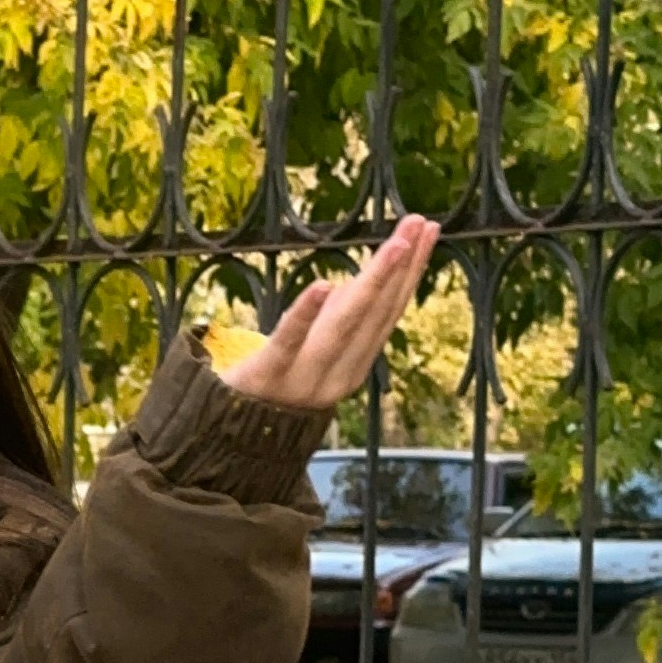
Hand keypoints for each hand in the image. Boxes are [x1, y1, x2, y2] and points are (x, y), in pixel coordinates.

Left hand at [221, 215, 439, 409]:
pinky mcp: (267, 375)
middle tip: (419, 224)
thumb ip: (338, 319)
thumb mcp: (315, 349)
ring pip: (343, 326)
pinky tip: (324, 284)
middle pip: (375, 314)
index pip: (389, 311)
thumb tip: (359, 281)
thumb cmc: (279, 384)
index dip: (411, 271)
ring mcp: (305, 377)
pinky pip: (288, 341)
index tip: (428, 229)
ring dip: (371, 284)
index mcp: (356, 365)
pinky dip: (306, 314)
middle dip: (400, 268)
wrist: (233, 438)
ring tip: (393, 246)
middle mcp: (339, 374)